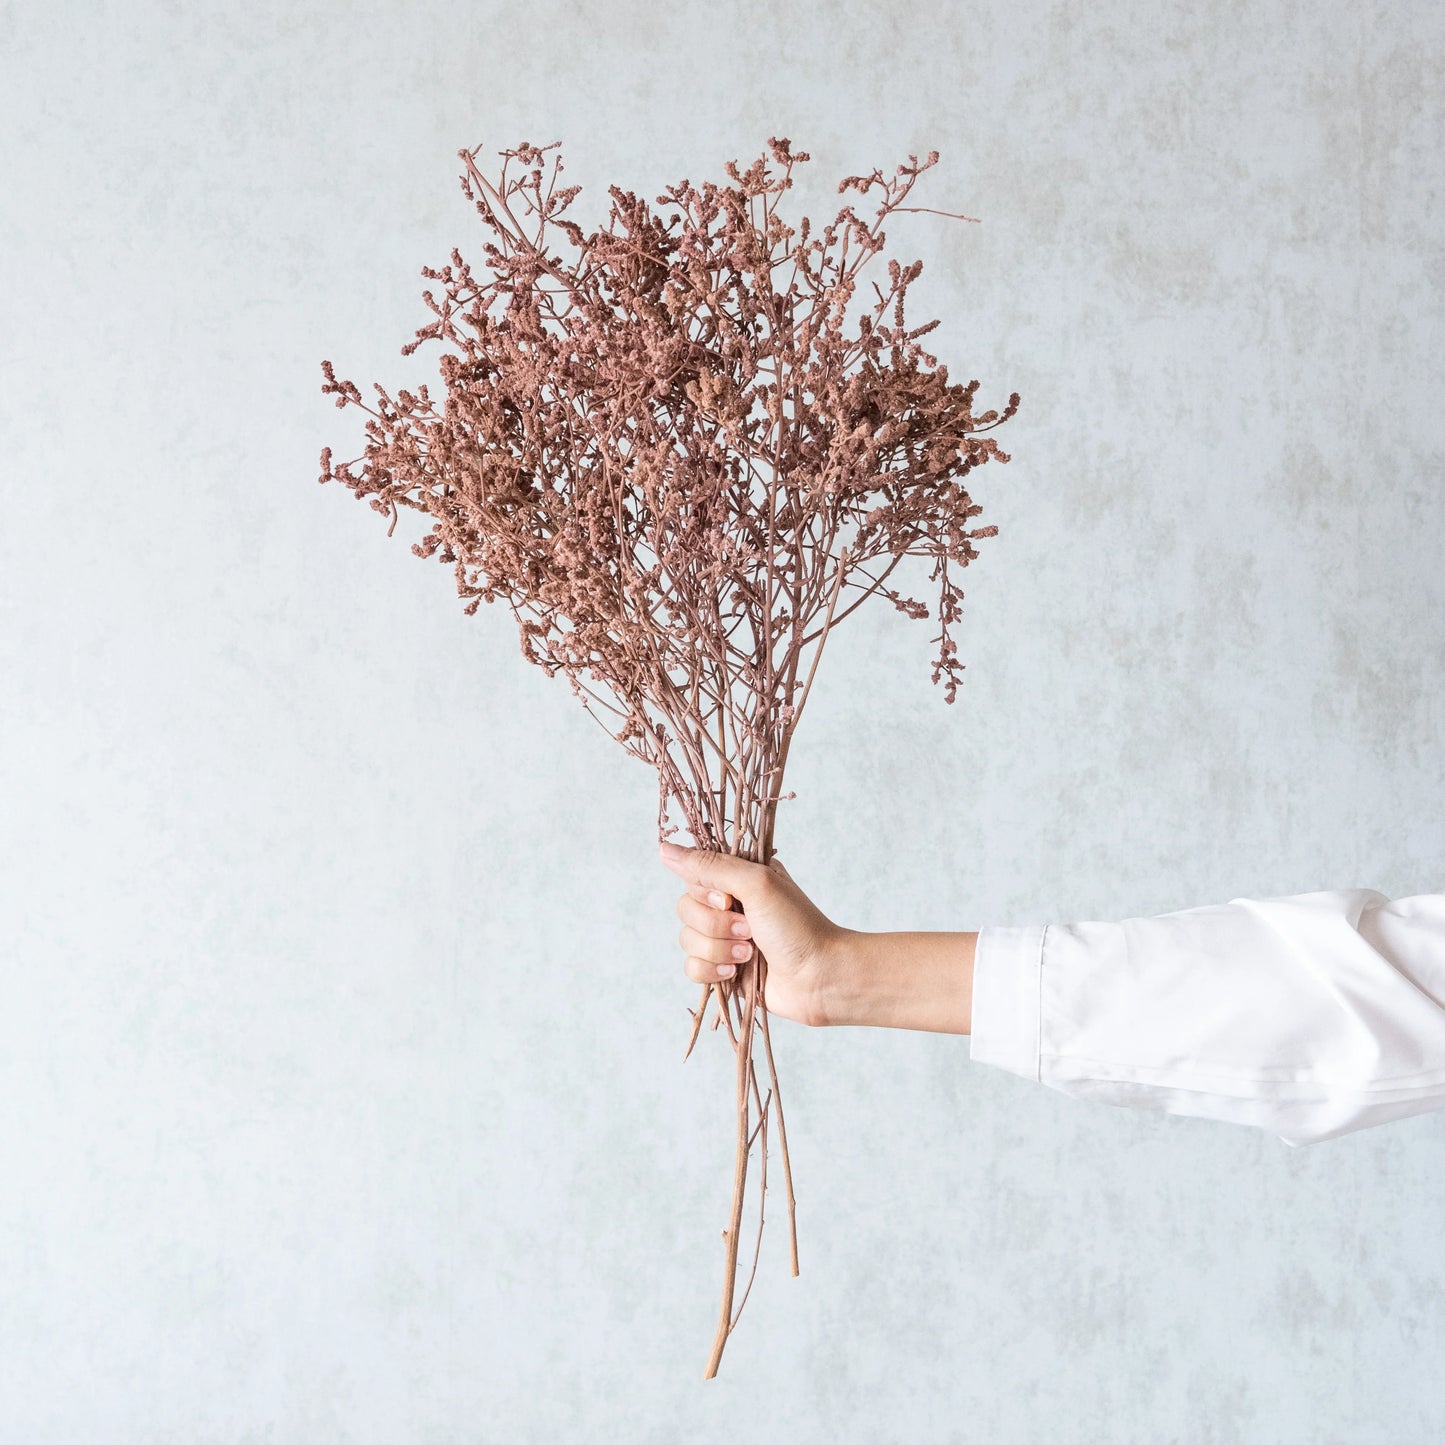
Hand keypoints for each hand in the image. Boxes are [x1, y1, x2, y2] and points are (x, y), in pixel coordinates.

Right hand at [659, 840, 843, 1028]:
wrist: (819, 978)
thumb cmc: (797, 926)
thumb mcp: (756, 883)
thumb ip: (710, 866)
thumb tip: (664, 849)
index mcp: (737, 877)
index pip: (693, 873)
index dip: (705, 891)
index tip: (728, 899)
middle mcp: (728, 904)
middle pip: (685, 908)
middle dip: (714, 924)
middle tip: (749, 929)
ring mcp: (724, 938)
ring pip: (686, 939)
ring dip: (718, 948)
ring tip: (750, 953)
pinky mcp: (722, 968)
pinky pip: (691, 967)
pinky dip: (712, 970)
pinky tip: (736, 972)